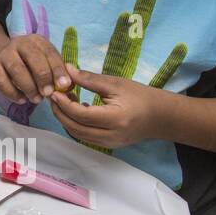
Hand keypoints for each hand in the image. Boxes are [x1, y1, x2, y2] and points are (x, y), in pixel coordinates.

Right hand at [0, 34, 71, 104]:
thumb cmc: (27, 63)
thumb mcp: (43, 61)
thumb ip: (55, 71)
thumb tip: (67, 85)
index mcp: (36, 41)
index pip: (49, 52)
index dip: (58, 69)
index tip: (64, 85)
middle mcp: (19, 44)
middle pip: (33, 59)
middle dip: (43, 78)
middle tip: (48, 93)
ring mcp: (4, 55)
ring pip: (17, 70)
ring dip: (29, 87)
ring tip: (36, 99)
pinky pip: (2, 81)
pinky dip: (13, 93)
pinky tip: (22, 99)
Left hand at [47, 65, 163, 148]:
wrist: (162, 117)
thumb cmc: (141, 96)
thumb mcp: (116, 83)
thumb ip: (89, 79)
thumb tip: (67, 69)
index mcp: (115, 119)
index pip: (81, 114)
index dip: (64, 103)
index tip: (54, 90)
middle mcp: (111, 136)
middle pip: (75, 128)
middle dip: (60, 112)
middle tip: (53, 95)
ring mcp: (110, 143)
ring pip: (77, 134)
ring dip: (65, 119)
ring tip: (63, 100)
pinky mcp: (108, 145)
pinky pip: (84, 137)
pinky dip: (75, 124)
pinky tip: (76, 109)